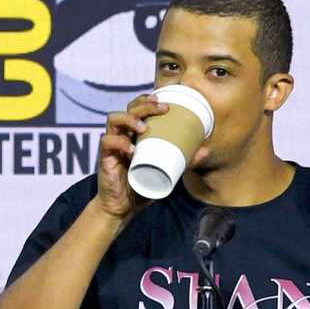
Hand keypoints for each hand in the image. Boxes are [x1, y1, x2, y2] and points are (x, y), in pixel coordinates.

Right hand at [95, 94, 208, 219]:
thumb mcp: (166, 172)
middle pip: (128, 109)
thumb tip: (205, 151)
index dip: (148, 100)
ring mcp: (113, 145)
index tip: (165, 102)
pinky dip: (119, 142)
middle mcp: (122, 135)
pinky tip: (132, 149)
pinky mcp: (105, 158)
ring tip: (144, 127)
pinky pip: (107, 142)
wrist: (121, 208)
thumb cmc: (141, 187)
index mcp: (135, 135)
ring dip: (130, 119)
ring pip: (114, 119)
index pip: (137, 108)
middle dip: (145, 104)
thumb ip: (183, 161)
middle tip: (162, 108)